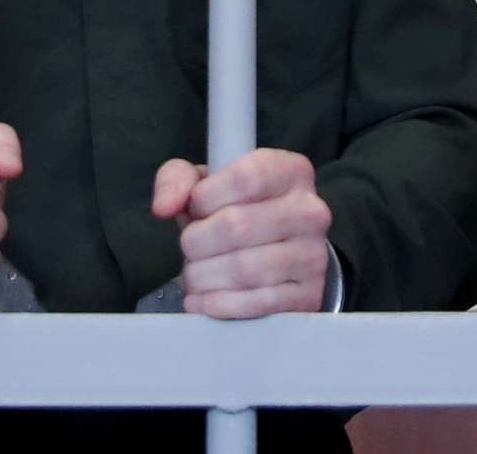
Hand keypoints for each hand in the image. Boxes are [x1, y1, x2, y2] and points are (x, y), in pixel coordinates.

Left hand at [151, 147, 331, 318]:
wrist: (284, 252)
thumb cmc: (240, 210)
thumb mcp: (208, 182)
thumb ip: (177, 180)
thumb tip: (164, 206)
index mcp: (289, 171)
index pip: (244, 178)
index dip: (205, 197)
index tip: (194, 209)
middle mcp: (309, 210)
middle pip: (237, 226)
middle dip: (196, 242)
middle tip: (190, 247)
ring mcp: (312, 255)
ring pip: (244, 268)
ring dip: (203, 276)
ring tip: (195, 274)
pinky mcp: (307, 294)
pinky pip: (257, 303)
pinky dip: (219, 304)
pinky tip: (202, 300)